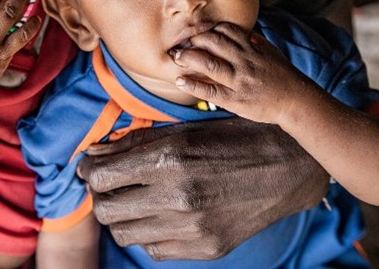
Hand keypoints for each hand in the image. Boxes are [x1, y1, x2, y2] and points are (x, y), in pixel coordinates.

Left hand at [77, 117, 329, 260]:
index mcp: (169, 159)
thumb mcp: (183, 129)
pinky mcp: (206, 248)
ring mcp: (192, 227)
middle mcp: (177, 196)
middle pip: (106, 209)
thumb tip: (93, 154)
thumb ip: (135, 143)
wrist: (289, 166)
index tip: (91, 168)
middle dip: (101, 195)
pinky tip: (161, 215)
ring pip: (125, 233)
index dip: (88, 171)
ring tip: (133, 200)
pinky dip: (150, 232)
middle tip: (109, 184)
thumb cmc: (233, 137)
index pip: (100, 177)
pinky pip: (154, 249)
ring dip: (122, 216)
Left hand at [172, 22, 314, 125]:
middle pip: (214, 43)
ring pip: (210, 64)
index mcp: (253, 48)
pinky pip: (211, 91)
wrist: (296, 101)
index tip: (196, 30)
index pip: (226, 30)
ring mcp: (240, 81)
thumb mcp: (270, 52)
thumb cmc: (282, 75)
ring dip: (189, 58)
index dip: (208, 28)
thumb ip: (254, 40)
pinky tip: (181, 81)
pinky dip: (194, 85)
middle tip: (180, 42)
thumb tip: (239, 30)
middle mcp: (245, 62)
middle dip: (194, 40)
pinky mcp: (236, 100)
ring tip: (176, 57)